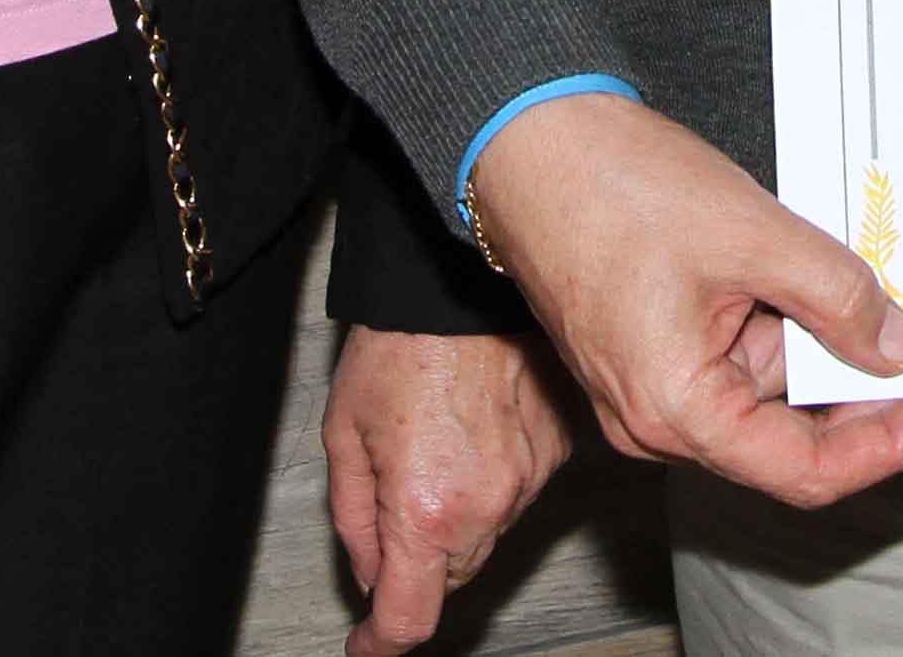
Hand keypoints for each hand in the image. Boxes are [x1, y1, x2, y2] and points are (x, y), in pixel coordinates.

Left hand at [325, 326, 583, 656]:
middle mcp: (487, 505)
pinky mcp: (558, 451)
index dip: (381, 643)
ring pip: (486, 535)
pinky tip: (473, 432)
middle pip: (450, 577)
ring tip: (435, 448)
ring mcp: (531, 479)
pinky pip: (518, 492)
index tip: (368, 645)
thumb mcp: (344, 435)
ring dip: (458, 518)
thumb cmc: (400, 345)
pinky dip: (493, 481)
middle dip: (418, 562)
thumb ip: (354, 519)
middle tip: (394, 504)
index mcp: (426, 510)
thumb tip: (371, 572)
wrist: (465, 281)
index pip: (409, 616)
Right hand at [465, 93, 902, 509]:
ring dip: (821, 352)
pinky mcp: (647, 351)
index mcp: (676, 410)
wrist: (527, 140)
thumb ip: (837, 298)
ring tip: (877, 296)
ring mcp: (646, 387)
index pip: (805, 470)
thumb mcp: (755, 235)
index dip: (889, 446)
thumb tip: (897, 350)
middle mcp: (655, 420)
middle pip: (786, 440)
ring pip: (764, 392)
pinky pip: (733, 358)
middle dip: (864, 398)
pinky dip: (783, 328)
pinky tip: (819, 285)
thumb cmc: (616, 186)